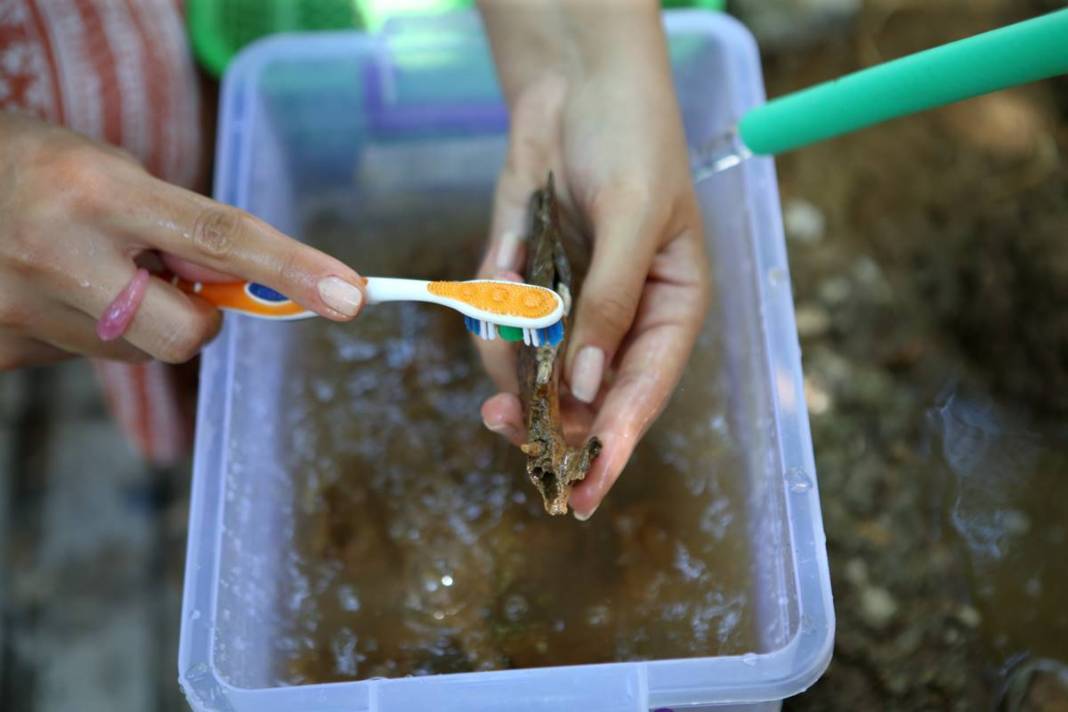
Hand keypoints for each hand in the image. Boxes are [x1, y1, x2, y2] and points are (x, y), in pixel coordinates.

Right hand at [0, 113, 364, 368]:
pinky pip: (84, 359)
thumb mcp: (110, 170)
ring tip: (85, 270)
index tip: (350, 296)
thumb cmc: (37, 167)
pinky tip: (49, 290)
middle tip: (170, 283)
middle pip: (189, 334)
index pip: (220, 237)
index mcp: (98, 191)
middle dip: (200, 318)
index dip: (293, 269)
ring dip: (136, 320)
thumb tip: (241, 284)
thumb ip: (179, 226)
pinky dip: (88, 330)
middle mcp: (62, 254)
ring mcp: (23, 311)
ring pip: (137, 353)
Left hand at [475, 2, 710, 517]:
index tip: (583, 495)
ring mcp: (571, 305)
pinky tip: (508, 253)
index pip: (642, 394)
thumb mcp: (635, 218)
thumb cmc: (632, 139)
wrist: (574, 82)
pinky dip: (494, 305)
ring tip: (505, 295)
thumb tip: (586, 387)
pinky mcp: (529, 283)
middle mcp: (621, 319)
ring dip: (508, 351)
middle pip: (582, 398)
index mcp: (670, 309)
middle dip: (542, 414)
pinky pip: (503, 323)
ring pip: (533, 370)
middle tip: (501, 423)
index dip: (613, 447)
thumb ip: (611, 305)